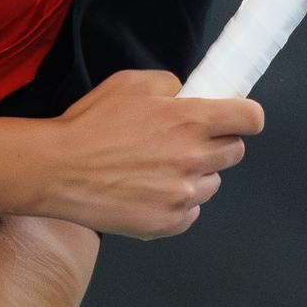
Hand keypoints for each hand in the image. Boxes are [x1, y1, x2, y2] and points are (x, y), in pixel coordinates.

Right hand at [38, 70, 262, 238]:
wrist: (56, 169)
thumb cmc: (90, 124)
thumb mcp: (131, 83)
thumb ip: (170, 84)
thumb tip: (186, 95)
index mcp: (191, 121)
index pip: (250, 119)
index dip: (246, 116)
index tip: (239, 118)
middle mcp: (194, 159)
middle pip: (234, 152)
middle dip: (216, 143)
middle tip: (185, 141)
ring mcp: (182, 195)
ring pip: (211, 183)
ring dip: (196, 174)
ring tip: (159, 167)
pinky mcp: (167, 223)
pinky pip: (191, 211)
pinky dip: (178, 202)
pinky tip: (150, 190)